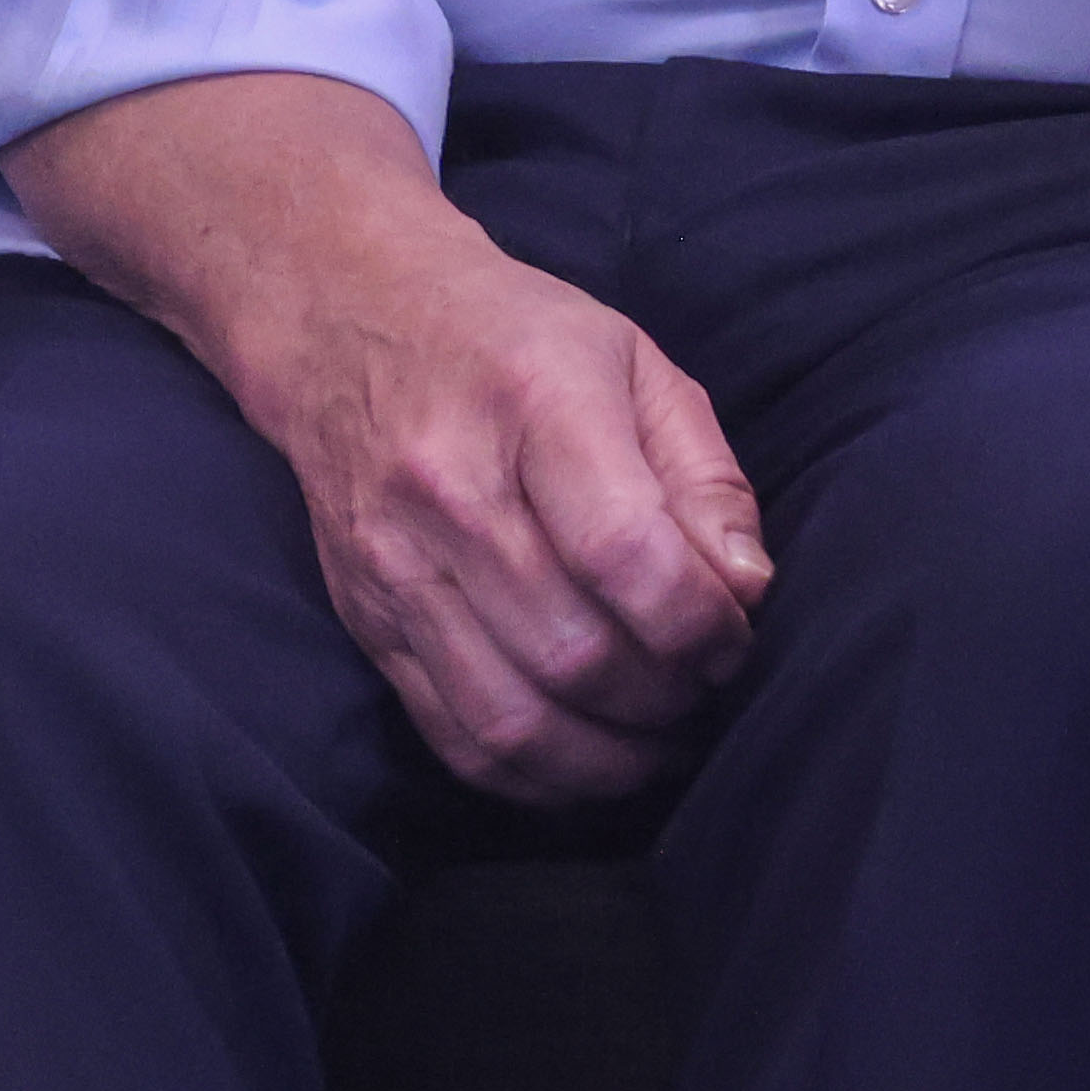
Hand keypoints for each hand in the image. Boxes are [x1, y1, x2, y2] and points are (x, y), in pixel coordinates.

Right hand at [222, 192, 772, 800]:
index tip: (732, 632)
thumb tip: (745, 594)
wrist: (344, 314)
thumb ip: (706, 479)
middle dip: (668, 696)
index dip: (704, 626)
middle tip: (699, 682)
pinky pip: (456, 737)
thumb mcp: (634, 363)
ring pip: (515, 719)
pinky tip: (586, 751)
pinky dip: (538, 775)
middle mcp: (445, 485)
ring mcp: (392, 560)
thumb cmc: (513, 338)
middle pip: (577, 654)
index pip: (628, 557)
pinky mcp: (364, 615)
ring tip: (654, 733)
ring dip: (610, 757)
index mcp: (531, 400)